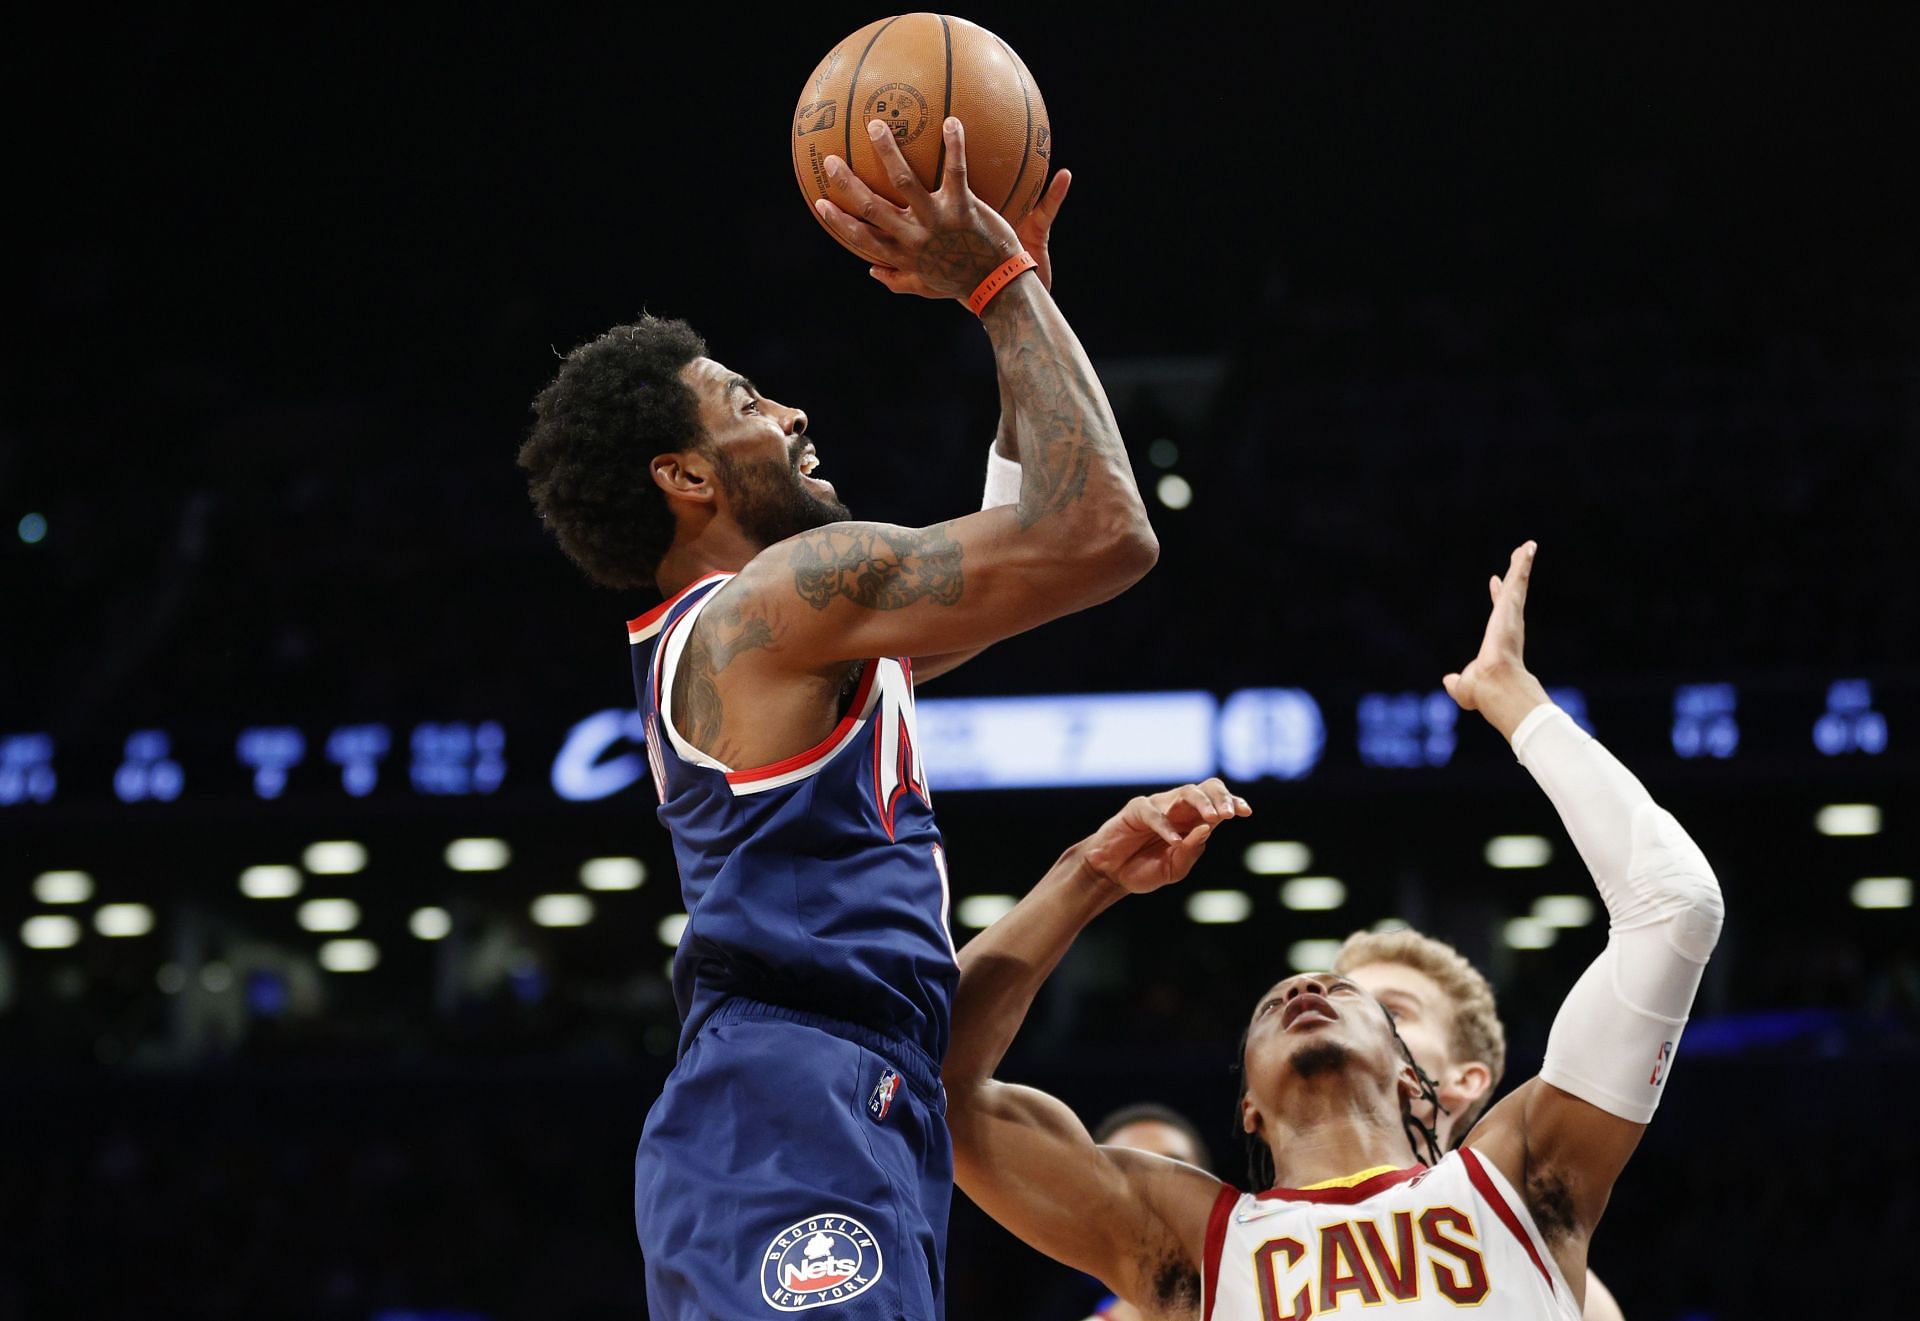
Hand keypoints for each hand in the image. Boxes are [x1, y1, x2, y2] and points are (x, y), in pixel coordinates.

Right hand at [815, 117, 1023, 300]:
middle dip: (849, 185)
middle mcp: (915, 237)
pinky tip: (951, 121)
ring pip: (905, 183)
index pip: (862, 238)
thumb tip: (872, 271)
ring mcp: (938, 220)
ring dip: (887, 153)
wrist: (1000, 286)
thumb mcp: (926, 287)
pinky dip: (954, 146)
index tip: (820, 204)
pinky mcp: (964, 208)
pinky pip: (956, 172)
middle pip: (872, 208)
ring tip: (875, 126)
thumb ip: (899, 281)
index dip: (839, 222)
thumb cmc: (963, 284)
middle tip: (832, 161)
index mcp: (904, 254)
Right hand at [1081, 778, 1250, 895]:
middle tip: (1231, 813)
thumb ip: (1191, 852)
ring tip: (1214, 818)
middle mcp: (1179, 809)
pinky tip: (1174, 841)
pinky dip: (1166, 826)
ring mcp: (1158, 806)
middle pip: (1206, 788)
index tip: (1246, 812)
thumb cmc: (1144, 869)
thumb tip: (1207, 829)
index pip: (1218, 803)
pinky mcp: (1136, 810)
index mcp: (1193, 821)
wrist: (1110, 874)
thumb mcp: (1174, 869)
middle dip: (1222, 797)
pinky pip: (1154, 812)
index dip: (1234, 802)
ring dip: (1202, 803)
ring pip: (1185, 792)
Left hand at [1442, 541, 1552, 740]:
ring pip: (1518, 582)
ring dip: (1522, 563)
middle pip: (1513, 593)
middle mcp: (1509, 624)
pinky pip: (1519, 579)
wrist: (1494, 685)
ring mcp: (1512, 614)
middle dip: (1516, 574)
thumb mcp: (1463, 686)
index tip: (1496, 581)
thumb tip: (1448, 681)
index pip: (1500, 611)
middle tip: (1520, 556)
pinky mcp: (1512, 606)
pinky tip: (1528, 547)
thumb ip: (1457, 682)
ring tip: (1528, 545)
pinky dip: (1523, 563)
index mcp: (1500, 638)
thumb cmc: (1482, 691)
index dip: (1499, 596)